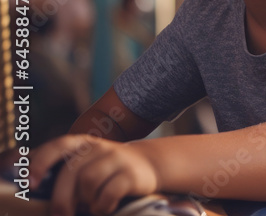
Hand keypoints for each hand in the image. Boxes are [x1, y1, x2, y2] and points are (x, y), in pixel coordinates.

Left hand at [32, 135, 158, 215]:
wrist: (149, 164)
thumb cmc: (107, 170)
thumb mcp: (86, 162)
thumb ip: (63, 168)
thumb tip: (30, 183)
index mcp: (82, 143)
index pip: (57, 146)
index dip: (41, 163)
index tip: (30, 183)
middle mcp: (98, 147)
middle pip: (71, 173)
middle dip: (61, 199)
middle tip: (61, 215)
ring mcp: (117, 158)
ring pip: (89, 183)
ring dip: (87, 201)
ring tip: (92, 205)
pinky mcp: (131, 174)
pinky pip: (108, 193)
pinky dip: (102, 206)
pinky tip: (106, 207)